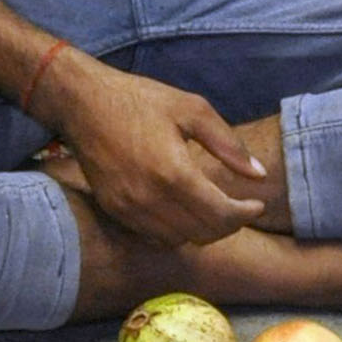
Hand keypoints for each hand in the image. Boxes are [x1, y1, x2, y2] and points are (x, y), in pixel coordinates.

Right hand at [40, 57, 272, 248]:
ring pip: (179, 240)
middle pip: (203, 234)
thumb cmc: (140, 100)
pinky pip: (154, 236)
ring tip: (213, 210)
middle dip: (228, 224)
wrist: (83, 104)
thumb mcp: (192, 110)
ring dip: (202, 231)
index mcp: (174, 173)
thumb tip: (259, 175)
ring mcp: (129, 209)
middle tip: (238, 207)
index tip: (256, 203)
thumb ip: (229, 145)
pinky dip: (176, 231)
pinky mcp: (115, 211)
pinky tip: (183, 211)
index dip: (245, 214)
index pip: (221, 215)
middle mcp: (150, 199)